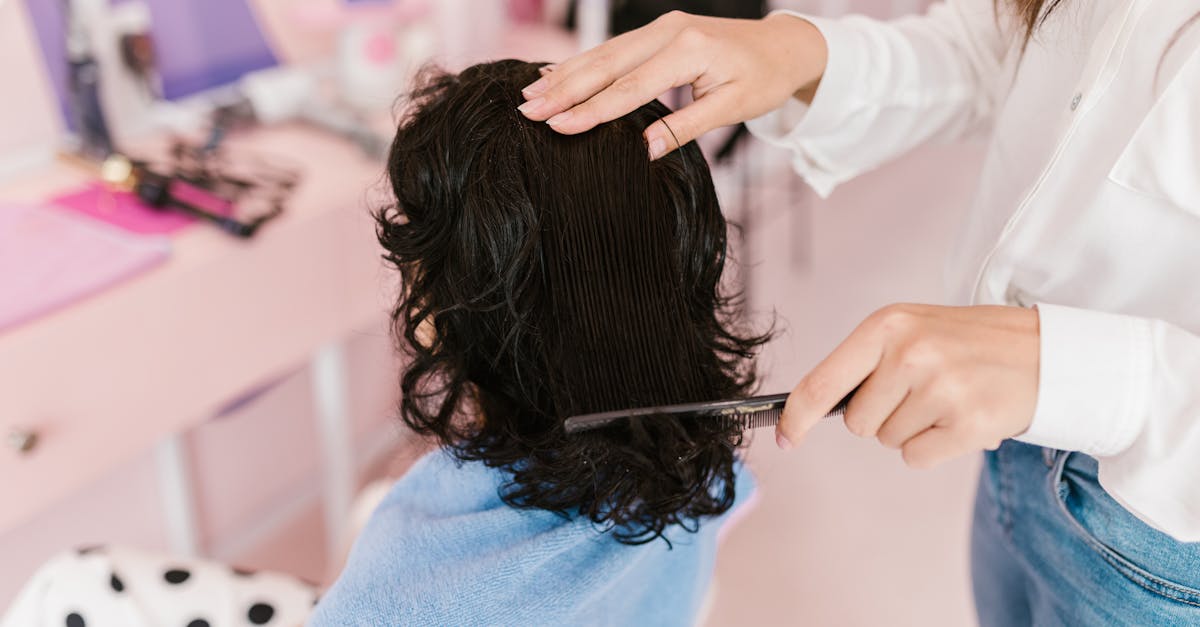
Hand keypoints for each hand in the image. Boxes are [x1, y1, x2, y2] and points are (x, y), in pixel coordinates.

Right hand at [517, 11, 827, 159]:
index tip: (558, 127)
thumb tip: (641, 152)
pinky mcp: (658, 30)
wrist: (783, 45)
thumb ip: (685, 127)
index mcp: (689, 50)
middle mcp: (669, 31)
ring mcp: (661, 26)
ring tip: (529, 94)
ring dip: (565, 75)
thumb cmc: (763, 79)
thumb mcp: (733, 108)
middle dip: (564, 90)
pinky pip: (613, 49)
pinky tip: (555, 73)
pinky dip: (582, 63)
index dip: (592, 110)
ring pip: (604, 54)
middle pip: (606, 65)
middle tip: (527, 111)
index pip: (630, 88)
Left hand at [778, 304, 1039, 468]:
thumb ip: (865, 363)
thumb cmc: (968, 343)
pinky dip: (935, 449)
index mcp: (887, 326)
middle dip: (883, 416)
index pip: (822, 383)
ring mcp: (940, 388)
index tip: (784, 439)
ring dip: (913, 430)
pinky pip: (917, 458)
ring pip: (889, 441)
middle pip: (857, 423)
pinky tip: (959, 420)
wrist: (1046, 352)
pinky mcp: (967, 424)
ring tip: (948, 399)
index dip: (795, 417)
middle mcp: (909, 354)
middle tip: (922, 391)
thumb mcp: (911, 331)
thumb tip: (811, 410)